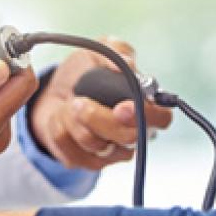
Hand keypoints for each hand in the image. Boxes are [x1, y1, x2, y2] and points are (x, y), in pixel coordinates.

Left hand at [29, 37, 172, 169]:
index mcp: (144, 106)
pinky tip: (60, 117)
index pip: (162, 118)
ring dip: (72, 120)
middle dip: (98, 119)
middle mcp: (133, 133)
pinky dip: (58, 130)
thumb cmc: (84, 73)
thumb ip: (116, 52)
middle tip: (77, 102)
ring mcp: (111, 152)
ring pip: (96, 145)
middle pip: (128, 138)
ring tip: (67, 103)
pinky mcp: (87, 163)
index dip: (146, 116)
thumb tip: (128, 65)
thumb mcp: (97, 52)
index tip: (121, 107)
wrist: (54, 93)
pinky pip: (72, 152)